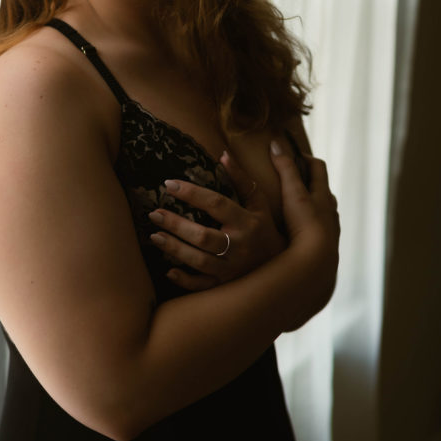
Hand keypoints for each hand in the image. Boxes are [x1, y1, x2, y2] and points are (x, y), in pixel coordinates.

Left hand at [148, 151, 285, 291]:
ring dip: (174, 248)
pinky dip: (185, 280)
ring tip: (154, 236)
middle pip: (202, 236)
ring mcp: (232, 268)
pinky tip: (168, 271)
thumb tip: (223, 154)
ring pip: (198, 260)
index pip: (216, 204)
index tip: (169, 184)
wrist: (286, 269)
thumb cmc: (266, 230)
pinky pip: (203, 286)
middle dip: (176, 224)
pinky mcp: (226, 285)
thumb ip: (242, 179)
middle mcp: (239, 246)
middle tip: (154, 214)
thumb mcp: (259, 203)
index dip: (192, 193)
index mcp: (247, 222)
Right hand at [269, 139, 339, 302]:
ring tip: (293, 211)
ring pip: (323, 214)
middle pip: (323, 191)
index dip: (305, 158)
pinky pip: (318, 234)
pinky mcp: (324, 248)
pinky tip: (297, 237)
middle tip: (291, 182)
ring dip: (311, 209)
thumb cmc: (307, 224)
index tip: (290, 155)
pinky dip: (309, 230)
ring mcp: (329, 231)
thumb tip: (275, 143)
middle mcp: (330, 211)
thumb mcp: (293, 193)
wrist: (317, 262)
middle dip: (309, 184)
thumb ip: (285, 169)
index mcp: (324, 195)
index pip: (318, 168)